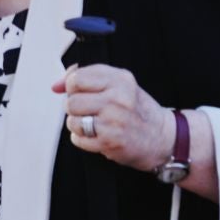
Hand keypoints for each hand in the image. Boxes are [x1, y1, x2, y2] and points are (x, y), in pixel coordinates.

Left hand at [51, 63, 172, 171]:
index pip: (77, 78)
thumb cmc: (137, 110)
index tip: (80, 92)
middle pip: (71, 101)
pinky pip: (78, 139)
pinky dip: (83, 139)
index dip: (72, 87)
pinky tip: (98, 136)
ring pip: (72, 121)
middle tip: (89, 111)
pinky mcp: (110, 142)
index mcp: (120, 79)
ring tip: (95, 124)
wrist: (163, 138)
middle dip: (75, 108)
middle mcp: (117, 98)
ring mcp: (114, 121)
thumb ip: (87, 78)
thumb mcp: (120, 84)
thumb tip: (56, 85)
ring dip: (78, 125)